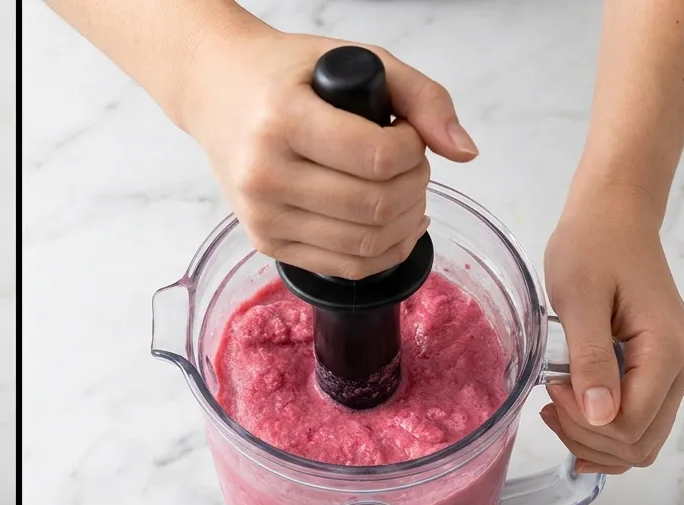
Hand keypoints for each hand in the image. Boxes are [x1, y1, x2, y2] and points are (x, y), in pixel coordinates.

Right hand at [179, 26, 478, 279]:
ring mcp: (261, 216)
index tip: (406, 133)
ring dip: (405, 220)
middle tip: (410, 163)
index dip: (413, 149)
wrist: (217, 93)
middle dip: (415, 186)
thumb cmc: (285, 74)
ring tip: (403, 190)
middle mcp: (263, 175)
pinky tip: (390, 222)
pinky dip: (382, 251)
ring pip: (365, 246)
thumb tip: (465, 153)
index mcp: (281, 121)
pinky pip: (343, 266)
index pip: (377, 158)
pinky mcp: (265, 243)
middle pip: (376, 207)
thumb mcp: (356, 59)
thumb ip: (422, 97)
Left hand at [540, 190, 683, 473]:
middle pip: (639, 444)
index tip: (552, 385)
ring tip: (556, 405)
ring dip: (593, 439)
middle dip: (587, 439)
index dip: (583, 422)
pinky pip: (638, 421)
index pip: (630, 426)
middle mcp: (683, 368)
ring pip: (639, 441)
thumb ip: (590, 359)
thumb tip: (601, 417)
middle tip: (550, 402)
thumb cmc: (592, 248)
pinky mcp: (660, 369)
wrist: (612, 219)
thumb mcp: (579, 300)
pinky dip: (603, 428)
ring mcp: (675, 371)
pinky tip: (570, 410)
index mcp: (668, 352)